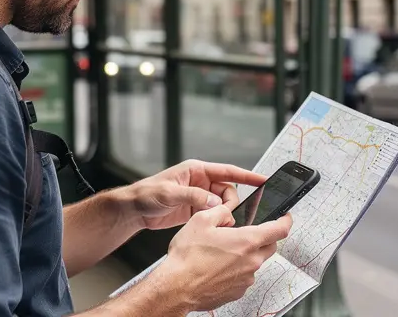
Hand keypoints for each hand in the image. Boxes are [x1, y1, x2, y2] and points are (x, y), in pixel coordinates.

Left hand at [119, 159, 266, 230]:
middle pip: (228, 191)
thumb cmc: (146, 194)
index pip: (228, 172)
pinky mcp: (195, 210)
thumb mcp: (169, 194)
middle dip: (231, 203)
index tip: (264, 180)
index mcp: (196, 170)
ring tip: (219, 223)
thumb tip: (215, 203)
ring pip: (223, 205)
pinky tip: (214, 228)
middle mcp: (200, 182)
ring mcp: (198, 196)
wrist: (133, 210)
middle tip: (227, 216)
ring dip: (224, 214)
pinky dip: (217, 221)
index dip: (247, 176)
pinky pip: (214, 214)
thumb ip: (194, 197)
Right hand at [152, 205, 293, 311]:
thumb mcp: (201, 220)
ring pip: (255, 262)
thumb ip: (221, 212)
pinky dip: (236, 269)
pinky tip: (217, 266)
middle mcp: (251, 261)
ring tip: (221, 251)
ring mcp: (246, 279)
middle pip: (270, 246)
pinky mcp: (237, 291)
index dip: (286, 220)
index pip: (279, 229)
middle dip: (264, 237)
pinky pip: (244, 276)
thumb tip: (228, 211)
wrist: (177, 287)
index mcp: (247, 241)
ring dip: (246, 254)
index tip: (286, 217)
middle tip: (247, 232)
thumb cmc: (187, 258)